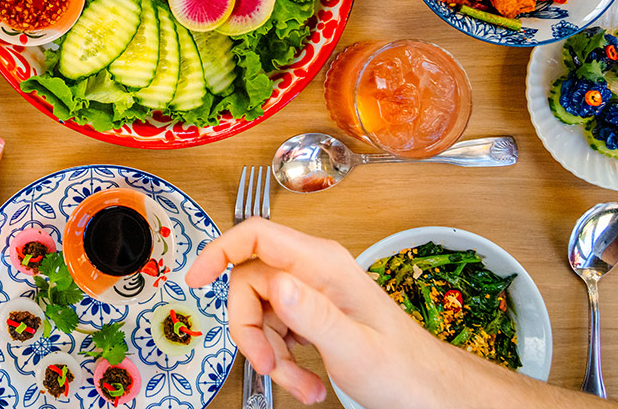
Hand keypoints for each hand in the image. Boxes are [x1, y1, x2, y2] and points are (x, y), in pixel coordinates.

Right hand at [186, 218, 463, 406]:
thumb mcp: (356, 348)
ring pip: (260, 311)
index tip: (195, 279)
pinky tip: (307, 381)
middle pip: (249, 282)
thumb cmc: (405, 371)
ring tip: (300, 384)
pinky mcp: (313, 316)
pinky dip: (281, 360)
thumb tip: (275, 283)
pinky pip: (276, 330)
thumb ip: (313, 315)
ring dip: (269, 353)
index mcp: (323, 264)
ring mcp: (313, 293)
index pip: (256, 235)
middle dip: (249, 329)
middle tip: (266, 365)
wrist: (433, 394)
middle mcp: (314, 271)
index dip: (219, 250)